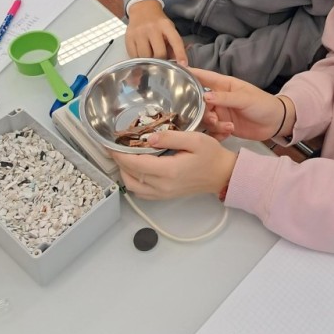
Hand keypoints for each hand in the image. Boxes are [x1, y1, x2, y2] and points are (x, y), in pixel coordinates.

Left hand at [110, 130, 236, 199]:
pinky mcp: (164, 196)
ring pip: (132, 186)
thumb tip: (149, 138)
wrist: (222, 175)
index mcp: (169, 171)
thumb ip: (170, 137)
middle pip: (130, 175)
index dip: (119, 154)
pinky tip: (135, 168)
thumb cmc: (211, 156)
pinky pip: (141, 191)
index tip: (110, 144)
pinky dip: (132, 180)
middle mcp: (162, 186)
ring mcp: (163, 193)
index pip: (135, 163)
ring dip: (124, 171)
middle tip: (116, 146)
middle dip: (119, 161)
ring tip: (124, 155)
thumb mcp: (194, 139)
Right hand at [125, 0, 187, 63]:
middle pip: (159, 53)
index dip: (180, 53)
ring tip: (151, 58)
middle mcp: (152, 28)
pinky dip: (139, 61)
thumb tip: (178, 61)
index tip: (183, 64)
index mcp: (165, 25)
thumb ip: (174, 44)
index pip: (175, 41)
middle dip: (162, 61)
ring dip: (149, 62)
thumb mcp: (169, 29)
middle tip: (162, 60)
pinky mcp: (128, 38)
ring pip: (145, 57)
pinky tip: (142, 57)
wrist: (142, 9)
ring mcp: (139, 33)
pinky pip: (134, 57)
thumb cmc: (159, 22)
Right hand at [189, 67, 294, 141]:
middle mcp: (220, 99)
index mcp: (224, 85)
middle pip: (200, 104)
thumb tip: (205, 97)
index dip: (190, 74)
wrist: (276, 123)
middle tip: (214, 119)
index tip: (176, 71)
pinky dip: (218, 134)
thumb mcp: (245, 99)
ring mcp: (222, 113)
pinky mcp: (225, 126)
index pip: (204, 77)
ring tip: (228, 128)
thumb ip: (225, 98)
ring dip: (214, 125)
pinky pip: (213, 131)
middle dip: (204, 113)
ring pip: (206, 119)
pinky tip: (228, 134)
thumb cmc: (263, 104)